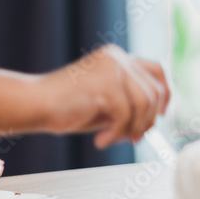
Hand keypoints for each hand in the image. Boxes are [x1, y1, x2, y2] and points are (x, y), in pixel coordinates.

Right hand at [49, 44, 169, 147]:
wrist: (35, 104)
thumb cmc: (65, 107)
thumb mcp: (104, 101)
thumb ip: (128, 102)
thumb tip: (155, 118)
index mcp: (116, 57)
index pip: (156, 71)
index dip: (164, 95)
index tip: (160, 115)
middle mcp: (117, 57)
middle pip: (155, 91)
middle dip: (148, 120)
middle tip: (133, 139)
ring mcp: (112, 68)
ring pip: (145, 104)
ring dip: (133, 128)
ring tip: (111, 139)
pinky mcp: (105, 84)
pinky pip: (126, 116)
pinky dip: (115, 134)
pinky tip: (99, 141)